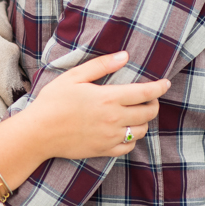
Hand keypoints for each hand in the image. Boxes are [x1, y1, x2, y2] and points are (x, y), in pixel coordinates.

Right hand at [0, 52, 169, 192]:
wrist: (38, 133)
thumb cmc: (53, 101)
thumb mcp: (74, 76)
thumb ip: (102, 65)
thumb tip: (125, 56)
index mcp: (108, 98)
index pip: (145, 93)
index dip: (159, 88)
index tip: (166, 83)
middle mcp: (114, 119)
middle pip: (148, 113)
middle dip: (153, 104)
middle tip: (149, 98)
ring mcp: (110, 137)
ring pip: (141, 130)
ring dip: (143, 121)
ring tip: (136, 113)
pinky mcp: (104, 150)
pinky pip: (129, 146)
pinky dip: (132, 137)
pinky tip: (125, 130)